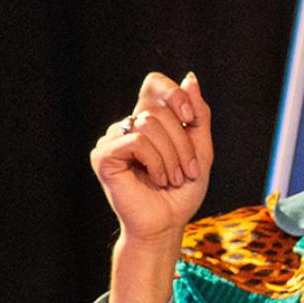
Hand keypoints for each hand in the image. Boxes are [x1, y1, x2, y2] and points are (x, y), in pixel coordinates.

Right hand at [90, 72, 212, 243]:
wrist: (166, 225)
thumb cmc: (181, 192)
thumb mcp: (200, 149)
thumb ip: (198, 114)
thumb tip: (190, 77)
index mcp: (146, 121)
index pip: (154, 84)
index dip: (174, 94)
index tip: (190, 118)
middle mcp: (126, 127)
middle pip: (158, 110)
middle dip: (182, 143)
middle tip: (187, 171)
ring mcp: (111, 141)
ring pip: (149, 125)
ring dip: (171, 156)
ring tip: (172, 179)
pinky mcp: (103, 156)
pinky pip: (137, 142)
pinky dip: (155, 162)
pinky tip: (156, 180)